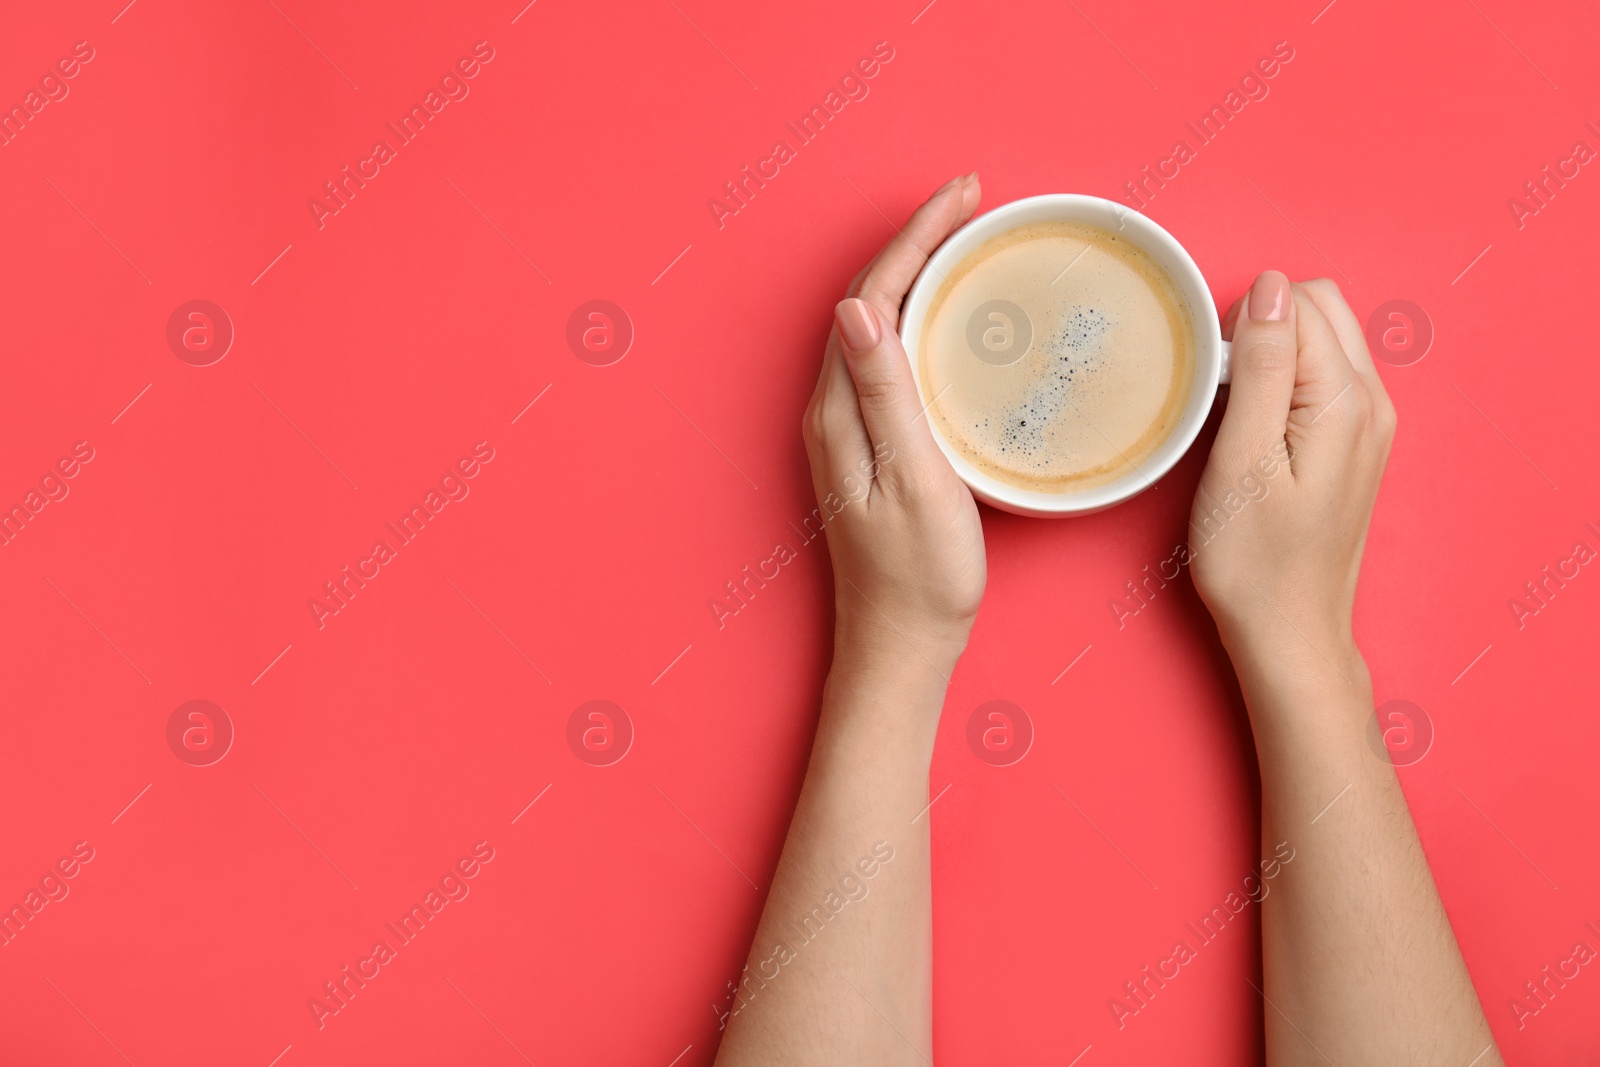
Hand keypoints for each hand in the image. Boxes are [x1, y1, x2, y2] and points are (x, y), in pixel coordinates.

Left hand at [801, 174, 986, 672]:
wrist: (901, 643)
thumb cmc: (919, 574)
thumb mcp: (915, 477)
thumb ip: (887, 392)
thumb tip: (857, 307)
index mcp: (840, 410)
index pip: (873, 295)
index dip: (917, 237)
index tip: (964, 194)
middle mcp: (831, 411)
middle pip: (870, 299)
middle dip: (918, 241)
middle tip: (973, 201)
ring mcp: (844, 428)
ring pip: (877, 324)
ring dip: (916, 273)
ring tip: (964, 238)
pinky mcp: (865, 445)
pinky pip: (886, 357)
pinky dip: (918, 318)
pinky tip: (947, 317)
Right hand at [1189, 272, 1396, 674]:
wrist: (1287, 631)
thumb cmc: (1254, 561)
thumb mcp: (1243, 459)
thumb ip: (1264, 366)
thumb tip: (1270, 288)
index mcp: (1346, 401)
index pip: (1300, 303)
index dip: (1244, 323)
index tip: (1213, 378)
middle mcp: (1372, 402)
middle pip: (1322, 307)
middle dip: (1265, 324)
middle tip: (1220, 387)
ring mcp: (1370, 423)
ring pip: (1325, 337)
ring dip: (1276, 350)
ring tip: (1235, 407)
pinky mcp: (1355, 442)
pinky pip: (1325, 375)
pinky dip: (1287, 377)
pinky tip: (1255, 423)